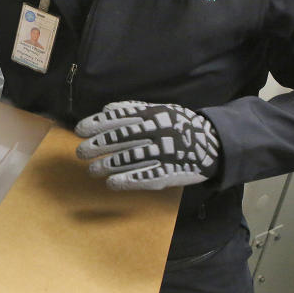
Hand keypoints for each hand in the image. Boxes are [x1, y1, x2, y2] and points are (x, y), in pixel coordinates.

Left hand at [75, 101, 220, 190]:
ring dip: (107, 165)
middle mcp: (157, 131)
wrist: (214, 143)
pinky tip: (111, 183)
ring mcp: (163, 152)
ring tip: (92, 170)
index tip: (79, 130)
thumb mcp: (160, 110)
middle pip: (121, 138)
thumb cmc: (181, 125)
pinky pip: (145, 177)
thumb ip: (133, 109)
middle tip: (80, 152)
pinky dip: (126, 180)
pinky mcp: (169, 172)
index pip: (120, 118)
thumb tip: (106, 109)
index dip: (98, 124)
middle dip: (98, 145)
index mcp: (153, 114)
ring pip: (130, 158)